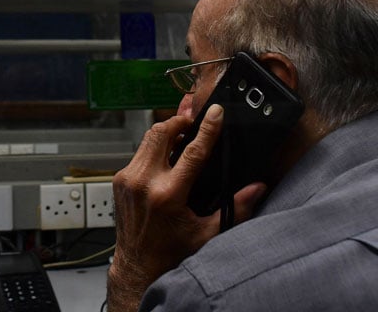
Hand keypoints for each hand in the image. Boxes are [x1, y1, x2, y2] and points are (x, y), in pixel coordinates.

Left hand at [106, 104, 266, 310]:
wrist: (138, 266)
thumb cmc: (170, 252)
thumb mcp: (207, 234)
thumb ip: (235, 209)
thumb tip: (257, 188)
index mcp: (168, 195)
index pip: (192, 151)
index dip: (207, 128)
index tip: (215, 112)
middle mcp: (144, 183)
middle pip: (161, 133)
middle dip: (180, 122)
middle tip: (194, 121)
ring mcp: (128, 180)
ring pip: (147, 139)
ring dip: (166, 132)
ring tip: (183, 135)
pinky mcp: (120, 181)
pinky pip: (139, 153)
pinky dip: (154, 148)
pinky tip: (167, 155)